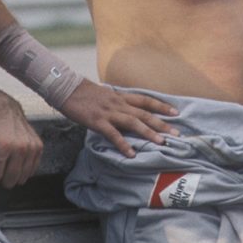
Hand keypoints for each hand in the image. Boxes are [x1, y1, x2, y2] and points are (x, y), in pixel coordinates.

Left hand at [0, 89, 42, 197]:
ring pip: (22, 177)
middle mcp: (20, 148)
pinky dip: (24, 170)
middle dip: (0, 180)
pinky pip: (33, 169)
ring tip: (4, 168)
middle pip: (10, 180)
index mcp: (3, 146)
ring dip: (12, 176)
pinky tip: (15, 165)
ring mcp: (31, 147)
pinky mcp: (38, 146)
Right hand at [59, 81, 177, 157]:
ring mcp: (109, 112)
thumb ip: (117, 102)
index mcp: (121, 96)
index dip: (161, 106)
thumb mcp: (105, 94)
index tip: (176, 112)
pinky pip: (113, 134)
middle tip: (176, 134)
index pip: (146, 100)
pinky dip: (123, 144)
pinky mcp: (98, 121)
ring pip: (133, 122)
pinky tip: (131, 154)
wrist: (66, 88)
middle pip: (144, 113)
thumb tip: (126, 109)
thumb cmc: (84, 92)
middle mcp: (118, 103)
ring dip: (148, 133)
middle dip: (162, 124)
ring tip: (161, 143)